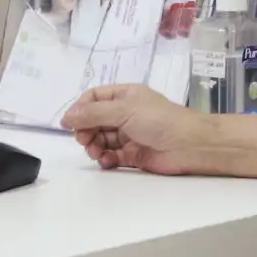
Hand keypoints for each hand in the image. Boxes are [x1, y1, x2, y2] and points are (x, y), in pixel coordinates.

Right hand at [62, 83, 214, 173]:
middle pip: (94, 121)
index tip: (69, 124)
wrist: (189, 145)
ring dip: (94, 146)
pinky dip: (105, 159)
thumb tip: (67, 118)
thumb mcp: (124, 110)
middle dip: (86, 130)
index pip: (94, 98)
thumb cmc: (159, 120)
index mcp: (125, 96)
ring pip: (101, 139)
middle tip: (84, 140)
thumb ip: (93, 114)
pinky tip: (107, 161)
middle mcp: (126, 114)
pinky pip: (111, 156)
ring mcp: (129, 135)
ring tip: (96, 152)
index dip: (80, 110)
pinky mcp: (133, 155)